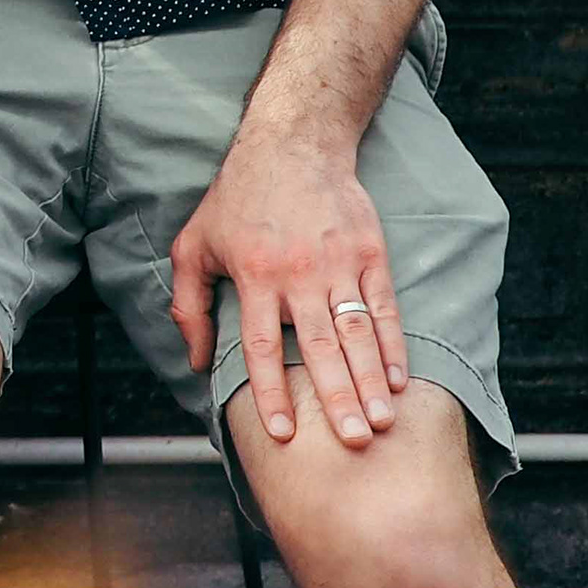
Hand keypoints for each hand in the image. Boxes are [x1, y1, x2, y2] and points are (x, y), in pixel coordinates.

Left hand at [168, 127, 409, 451]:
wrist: (293, 145)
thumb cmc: (237, 198)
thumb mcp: (195, 244)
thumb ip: (189, 304)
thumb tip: (194, 360)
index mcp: (253, 276)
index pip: (260, 345)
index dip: (271, 391)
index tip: (283, 432)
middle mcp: (298, 275)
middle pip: (318, 348)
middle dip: (336, 398)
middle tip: (352, 443)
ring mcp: (338, 265)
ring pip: (356, 334)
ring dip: (370, 382)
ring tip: (381, 423)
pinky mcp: (369, 255)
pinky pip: (383, 309)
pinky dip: (392, 346)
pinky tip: (397, 380)